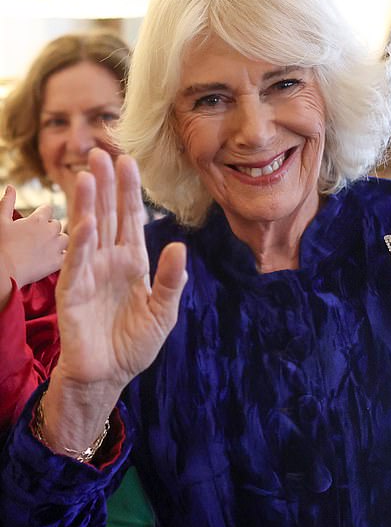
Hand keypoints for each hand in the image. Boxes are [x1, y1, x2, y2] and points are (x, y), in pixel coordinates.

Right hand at [0, 184, 67, 286]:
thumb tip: (11, 186)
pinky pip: (67, 255)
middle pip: (57, 224)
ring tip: (46, 247)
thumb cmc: (0, 244)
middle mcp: (50, 231)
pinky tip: (52, 258)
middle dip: (50, 228)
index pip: (48, 208)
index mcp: (38, 219)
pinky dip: (61, 256)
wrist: (3, 271)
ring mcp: (56, 247)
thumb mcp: (1, 221)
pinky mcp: (58, 262)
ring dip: (58, 241)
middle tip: (39, 237)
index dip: (42, 214)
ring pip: (65, 238)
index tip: (36, 221)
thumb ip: (7, 202)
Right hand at [41, 148, 186, 451]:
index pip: (130, 220)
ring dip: (88, 204)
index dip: (129, 192)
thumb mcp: (163, 312)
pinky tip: (86, 223)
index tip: (129, 161)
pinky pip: (77, 264)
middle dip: (105, 186)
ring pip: (87, 232)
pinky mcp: (72, 293)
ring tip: (88, 175)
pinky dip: (82, 244)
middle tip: (100, 152)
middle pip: (106, 216)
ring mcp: (88, 274)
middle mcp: (108, 261)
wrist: (109, 374)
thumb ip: (172, 281)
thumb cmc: (134, 344)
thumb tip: (181, 248)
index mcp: (131, 262)